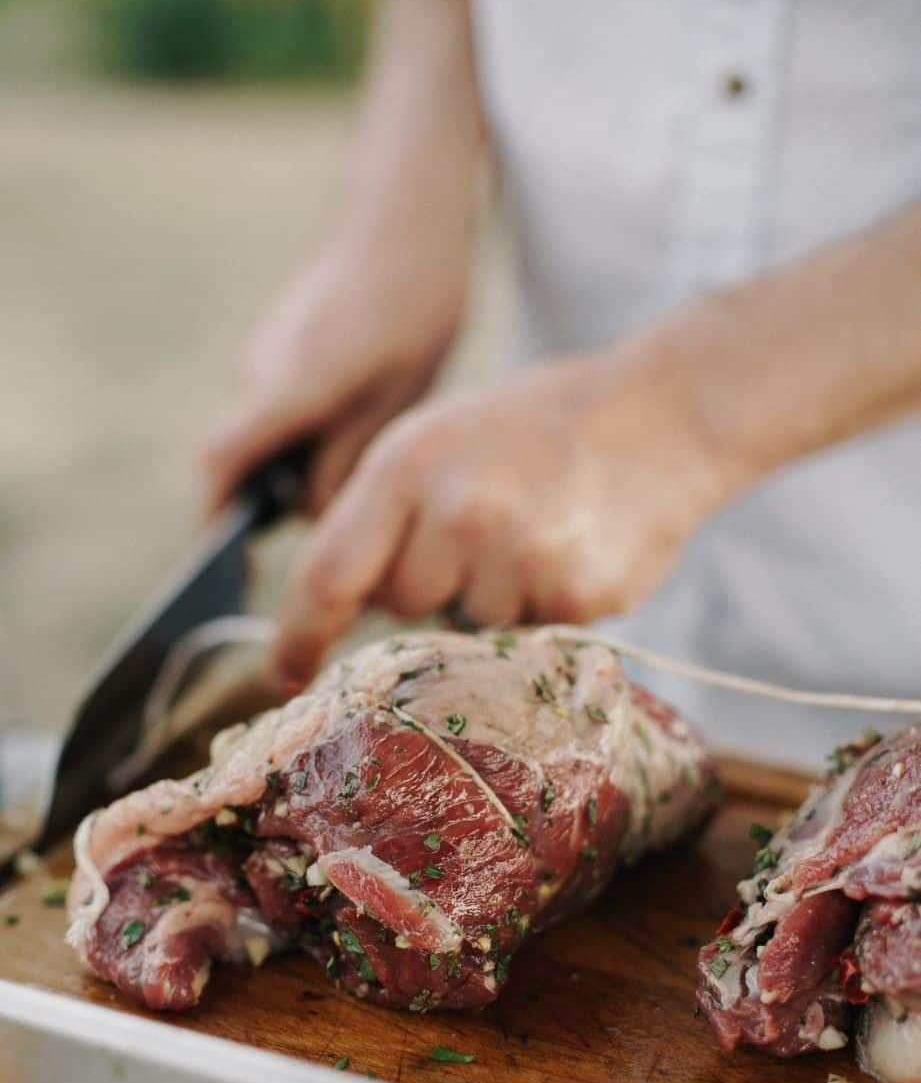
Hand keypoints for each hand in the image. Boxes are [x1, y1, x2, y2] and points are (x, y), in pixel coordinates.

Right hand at [198, 219, 466, 516]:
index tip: (230, 566)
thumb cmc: (415, 305)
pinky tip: (355, 431)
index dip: (216, 519)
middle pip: (239, 463)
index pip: (221, 461)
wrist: (404, 220)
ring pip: (260, 442)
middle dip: (273, 504)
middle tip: (338, 525)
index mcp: (292, 382)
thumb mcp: (400, 395)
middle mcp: (258, 370)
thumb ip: (350, 460)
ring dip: (295, 470)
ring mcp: (259, 359)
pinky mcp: (272, 353)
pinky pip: (273, 416)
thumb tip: (310, 515)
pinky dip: (300, 441)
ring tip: (360, 466)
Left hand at [274, 335, 740, 679]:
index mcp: (408, 465)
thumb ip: (384, 513)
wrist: (663, 413)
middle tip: (483, 529)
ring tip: (538, 532)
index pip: (330, 573)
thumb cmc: (537, 429)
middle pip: (403, 605)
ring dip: (493, 596)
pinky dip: (544, 606)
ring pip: (468, 626)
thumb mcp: (440, 439)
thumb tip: (347, 602)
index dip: (299, 632)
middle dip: (430, 582)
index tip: (284, 670)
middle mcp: (458, 513)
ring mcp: (520, 559)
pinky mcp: (575, 597)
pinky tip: (571, 551)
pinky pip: (530, 635)